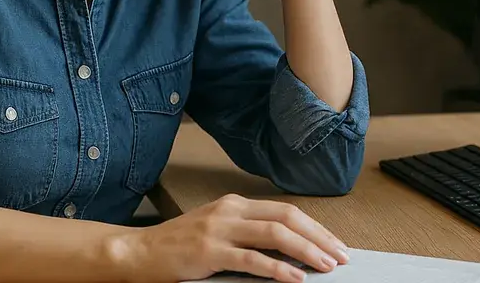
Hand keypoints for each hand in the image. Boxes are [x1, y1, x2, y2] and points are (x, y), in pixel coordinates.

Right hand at [117, 194, 349, 282]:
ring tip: (325, 266)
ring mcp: (220, 229)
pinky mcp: (209, 251)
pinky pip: (251, 260)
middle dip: (319, 238)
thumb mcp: (218, 230)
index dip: (315, 228)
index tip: (335, 244)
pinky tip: (294, 278)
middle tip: (340, 256)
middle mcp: (231, 211)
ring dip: (306, 251)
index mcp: (236, 204)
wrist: (138, 252)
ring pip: (275, 235)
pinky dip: (277, 269)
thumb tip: (289, 249)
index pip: (287, 211)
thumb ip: (248, 234)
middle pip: (288, 218)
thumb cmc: (178, 245)